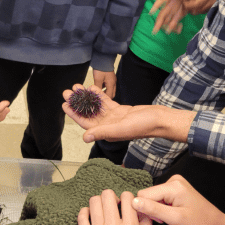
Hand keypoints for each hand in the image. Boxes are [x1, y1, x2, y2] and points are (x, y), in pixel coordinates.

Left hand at [62, 85, 193, 143]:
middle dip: (77, 103)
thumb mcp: (121, 128)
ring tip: (77, 87)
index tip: (64, 104)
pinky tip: (92, 88)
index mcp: (106, 132)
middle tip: (68, 91)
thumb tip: (85, 137)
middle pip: (88, 113)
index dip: (74, 114)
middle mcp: (108, 126)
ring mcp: (114, 118)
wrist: (160, 119)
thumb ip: (102, 131)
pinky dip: (99, 96)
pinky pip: (106, 103)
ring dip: (86, 97)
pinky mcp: (120, 111)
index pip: (85, 123)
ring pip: (96, 107)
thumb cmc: (143, 126)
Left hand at [78, 190, 152, 224]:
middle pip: (108, 195)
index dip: (128, 197)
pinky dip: (86, 212)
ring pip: (93, 202)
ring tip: (102, 211)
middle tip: (113, 206)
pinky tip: (91, 216)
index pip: (127, 197)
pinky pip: (81, 216)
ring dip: (99, 203)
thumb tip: (143, 209)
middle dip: (112, 197)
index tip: (126, 204)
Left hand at [92, 69, 116, 98]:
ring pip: (111, 90)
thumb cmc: (100, 69)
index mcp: (111, 84)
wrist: (103, 59)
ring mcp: (113, 80)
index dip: (105, 99)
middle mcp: (113, 83)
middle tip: (100, 98)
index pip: (110, 96)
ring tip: (99, 94)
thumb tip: (96, 94)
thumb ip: (98, 88)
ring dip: (106, 92)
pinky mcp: (111, 78)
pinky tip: (100, 87)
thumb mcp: (97, 79)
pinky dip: (106, 88)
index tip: (99, 101)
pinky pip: (109, 86)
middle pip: (112, 94)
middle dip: (106, 97)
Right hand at [132, 175, 224, 224]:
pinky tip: (171, 212)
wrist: (216, 224)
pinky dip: (161, 205)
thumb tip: (133, 202)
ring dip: (156, 208)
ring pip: (152, 195)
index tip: (158, 220)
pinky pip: (159, 195)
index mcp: (173, 185)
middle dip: (151, 208)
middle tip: (164, 220)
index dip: (145, 209)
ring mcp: (174, 182)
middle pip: (148, 194)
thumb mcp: (175, 219)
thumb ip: (153, 209)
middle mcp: (173, 180)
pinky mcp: (175, 187)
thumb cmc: (199, 223)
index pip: (144, 194)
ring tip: (169, 217)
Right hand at [150, 0, 199, 34]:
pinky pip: (174, 22)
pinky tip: (179, 29)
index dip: (156, 5)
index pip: (161, 0)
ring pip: (166, 20)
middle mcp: (170, 4)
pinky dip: (175, 27)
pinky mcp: (179, 14)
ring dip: (167, 27)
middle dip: (158, 23)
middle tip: (155, 31)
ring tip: (174, 31)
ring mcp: (174, 10)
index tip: (151, 12)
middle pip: (162, 14)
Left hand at [183, 0, 224, 14]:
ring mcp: (213, 8)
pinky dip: (200, 8)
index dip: (187, 4)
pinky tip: (201, 2)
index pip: (194, 4)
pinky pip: (204, 11)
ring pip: (199, 12)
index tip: (184, 0)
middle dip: (189, 7)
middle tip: (187, 0)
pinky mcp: (215, 9)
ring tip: (194, 0)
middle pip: (195, 11)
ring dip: (194, 8)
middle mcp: (211, 4)